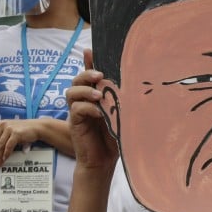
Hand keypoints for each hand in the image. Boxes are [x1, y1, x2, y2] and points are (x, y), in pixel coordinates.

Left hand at [0, 119, 40, 167]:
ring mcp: (9, 128)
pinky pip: (8, 146)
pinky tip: (5, 158)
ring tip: (0, 163)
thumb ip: (2, 138)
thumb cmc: (24, 131)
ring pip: (0, 145)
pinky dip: (6, 154)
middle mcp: (2, 125)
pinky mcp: (16, 133)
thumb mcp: (10, 132)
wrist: (37, 127)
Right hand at [65, 49, 118, 172]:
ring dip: (85, 90)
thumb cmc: (117, 137)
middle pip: (76, 80)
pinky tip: (99, 112)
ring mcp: (77, 112)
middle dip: (86, 74)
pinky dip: (87, 108)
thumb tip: (139, 85)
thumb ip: (124, 101)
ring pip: (71, 92)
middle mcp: (84, 101)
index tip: (90, 50)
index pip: (89, 75)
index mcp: (96, 96)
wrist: (105, 161)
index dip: (88, 62)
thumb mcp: (124, 114)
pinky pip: (76, 110)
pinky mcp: (75, 123)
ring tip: (99, 95)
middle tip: (100, 75)